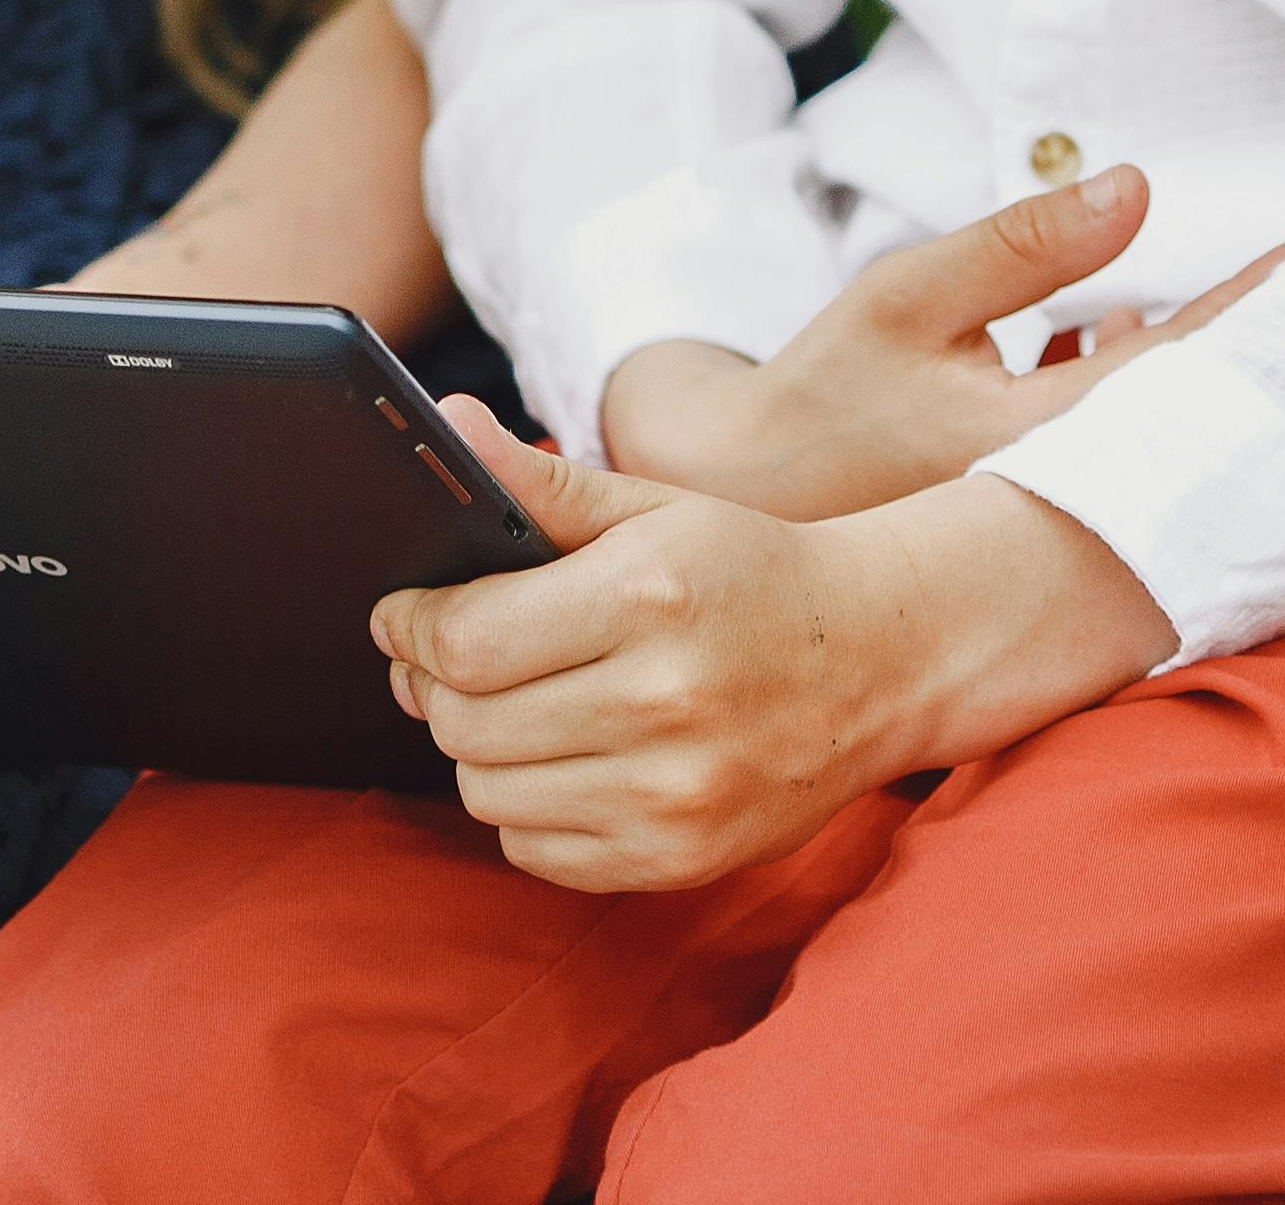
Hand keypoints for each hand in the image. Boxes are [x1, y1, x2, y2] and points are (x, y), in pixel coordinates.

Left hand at [372, 399, 1176, 892]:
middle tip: (448, 660)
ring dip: (476, 749)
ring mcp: (675, 795)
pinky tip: (560, 759)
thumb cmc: (750, 572)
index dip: (412, 629)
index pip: (466, 642)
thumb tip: (452, 424)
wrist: (879, 659)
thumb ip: (544, 482)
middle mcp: (663, 703)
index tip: (405, 615)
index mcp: (649, 597)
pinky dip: (525, 807)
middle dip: (435, 687)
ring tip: (506, 706)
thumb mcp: (655, 508)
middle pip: (465, 723)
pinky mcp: (680, 861)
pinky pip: (535, 850)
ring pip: (486, 793)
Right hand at [597, 167, 1284, 520]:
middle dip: (1255, 349)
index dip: (1253, 309)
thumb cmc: (822, 392)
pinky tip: (1113, 336)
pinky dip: (1127, 394)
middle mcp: (1065, 498)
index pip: (1177, 364)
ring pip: (1153, 436)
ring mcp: (1053, 523)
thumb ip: (1027, 246)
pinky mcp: (1034, 525)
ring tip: (1242, 311)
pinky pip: (1112, 455)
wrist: (744, 495)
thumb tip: (1139, 188)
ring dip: (1190, 370)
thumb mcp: (913, 294)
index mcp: (1039, 442)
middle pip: (1192, 415)